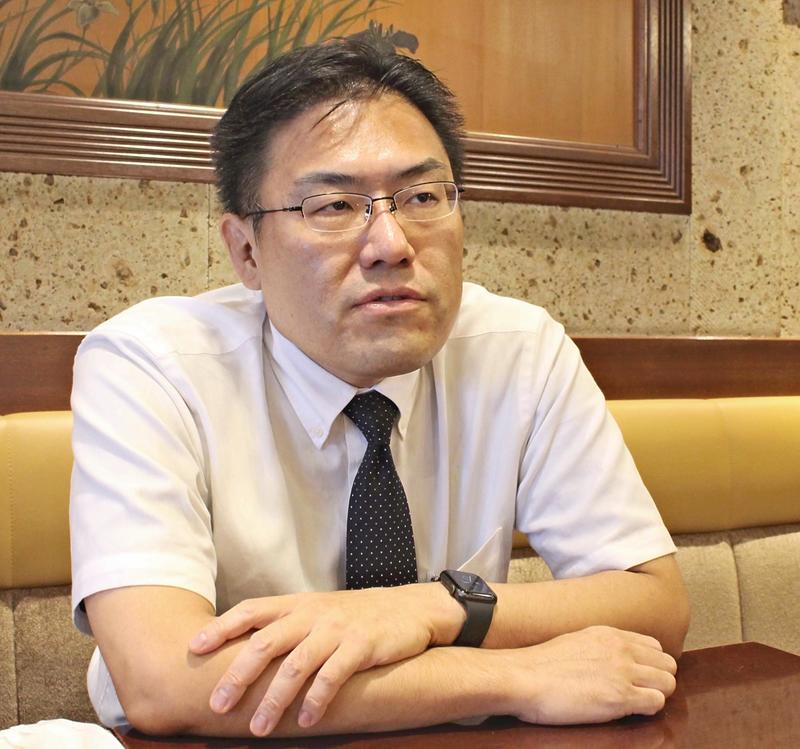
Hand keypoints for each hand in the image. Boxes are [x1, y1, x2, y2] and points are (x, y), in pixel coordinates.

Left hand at [188, 584, 463, 735]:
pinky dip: (317, 700)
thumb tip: (243, 650)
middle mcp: (312, 614)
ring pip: (296, 665)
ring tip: (260, 728)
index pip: (252, 610)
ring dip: (275, 699)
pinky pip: (333, 675)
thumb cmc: (354, 615)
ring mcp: (336, 630)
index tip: (195, 647)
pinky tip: (307, 721)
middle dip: (239, 675)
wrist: (407, 609)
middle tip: (217, 706)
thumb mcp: (317, 610)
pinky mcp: (362, 646)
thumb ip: (285, 625)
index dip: (223, 627)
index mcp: (297, 604)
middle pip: (266, 642)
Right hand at [502, 626, 677, 724]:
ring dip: (657, 694)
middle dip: (659, 679)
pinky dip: (649, 709)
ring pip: (668, 682)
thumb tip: (610, 660)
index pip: (653, 646)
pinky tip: (628, 711)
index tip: (639, 676)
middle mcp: (621, 648)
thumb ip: (599, 647)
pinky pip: (657, 702)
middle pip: (667, 663)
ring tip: (635, 703)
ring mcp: (623, 672)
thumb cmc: (541, 665)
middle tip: (641, 692)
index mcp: (609, 634)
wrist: (525, 677)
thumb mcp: (576, 642)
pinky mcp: (621, 697)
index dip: (650, 664)